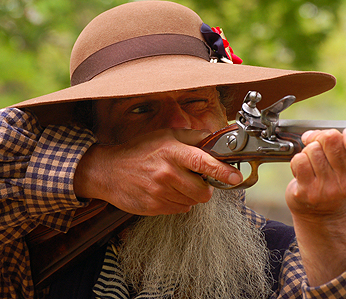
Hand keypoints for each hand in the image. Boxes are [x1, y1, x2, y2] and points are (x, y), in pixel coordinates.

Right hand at [74, 129, 242, 214]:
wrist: (109, 171)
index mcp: (172, 151)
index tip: (236, 177)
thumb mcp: (165, 135)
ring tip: (176, 182)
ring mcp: (161, 192)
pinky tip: (167, 190)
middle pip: (204, 191)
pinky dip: (179, 202)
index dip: (223, 171)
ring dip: (191, 194)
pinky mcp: (155, 207)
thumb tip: (217, 139)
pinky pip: (180, 209)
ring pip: (193, 202)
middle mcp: (168, 173)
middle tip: (195, 178)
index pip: (204, 162)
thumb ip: (193, 137)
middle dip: (205, 187)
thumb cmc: (139, 150)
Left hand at [285, 126, 345, 285]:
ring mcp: (324, 191)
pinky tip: (304, 171)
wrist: (319, 212)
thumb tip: (327, 132)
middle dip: (324, 139)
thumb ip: (344, 143)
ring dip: (309, 150)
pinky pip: (297, 162)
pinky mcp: (303, 193)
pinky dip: (297, 160)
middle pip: (331, 141)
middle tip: (324, 148)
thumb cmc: (334, 180)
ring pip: (310, 150)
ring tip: (315, 163)